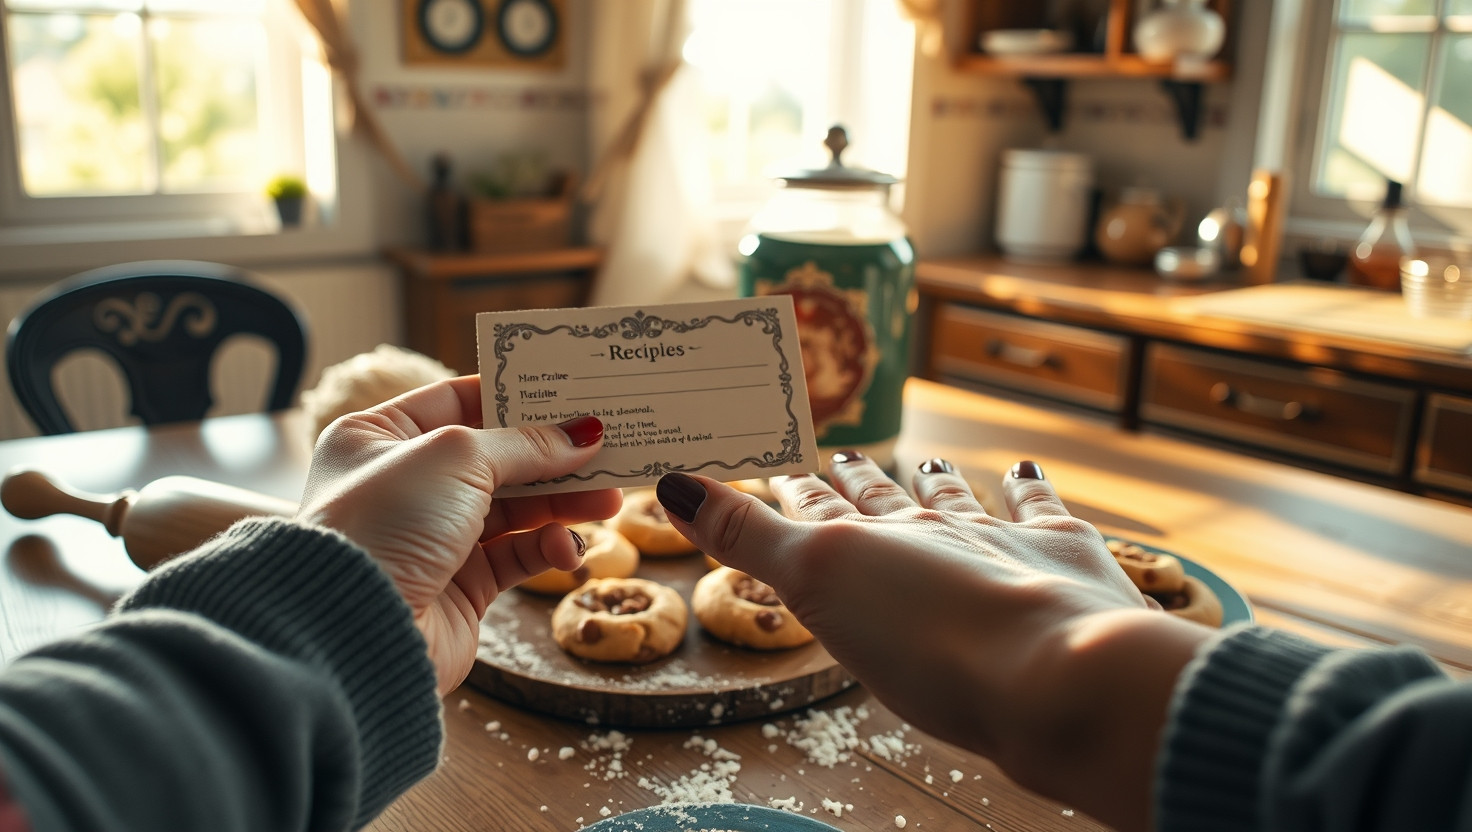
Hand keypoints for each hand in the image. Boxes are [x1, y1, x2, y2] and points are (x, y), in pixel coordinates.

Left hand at [298, 376, 621, 694]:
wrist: (358, 629)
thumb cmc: (387, 525)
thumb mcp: (459, 457)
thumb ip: (526, 444)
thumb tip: (582, 434)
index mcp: (381, 436)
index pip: (460, 399)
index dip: (517, 397)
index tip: (572, 395)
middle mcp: (407, 484)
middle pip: (498, 457)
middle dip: (554, 456)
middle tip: (607, 450)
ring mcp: (435, 536)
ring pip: (516, 508)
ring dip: (563, 503)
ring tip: (608, 501)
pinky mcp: (460, 584)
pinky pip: (517, 555)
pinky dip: (547, 548)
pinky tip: (566, 549)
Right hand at [655, 454, 1211, 831]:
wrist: (1055, 673)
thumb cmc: (931, 648)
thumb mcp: (821, 593)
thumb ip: (752, 538)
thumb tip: (675, 482)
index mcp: (865, 547)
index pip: (817, 513)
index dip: (791, 492)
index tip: (775, 468)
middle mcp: (928, 529)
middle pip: (883, 502)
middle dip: (856, 484)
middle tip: (838, 460)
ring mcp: (997, 537)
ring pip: (956, 498)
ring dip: (935, 481)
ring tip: (922, 460)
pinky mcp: (1061, 554)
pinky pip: (1037, 506)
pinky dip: (1027, 488)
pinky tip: (1024, 471)